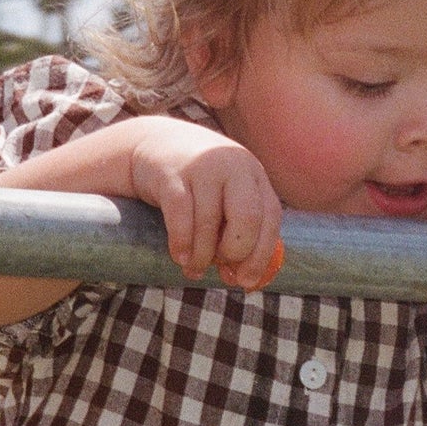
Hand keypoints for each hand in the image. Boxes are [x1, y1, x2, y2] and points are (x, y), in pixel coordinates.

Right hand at [125, 118, 284, 291]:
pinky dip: (181, 242)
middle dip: (235, 251)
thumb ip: (237, 231)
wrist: (156, 144)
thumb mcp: (225, 198)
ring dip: (202, 255)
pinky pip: (180, 216)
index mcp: (254, 175)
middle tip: (220, 266)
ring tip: (193, 268)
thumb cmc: (198, 184)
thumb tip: (241, 279)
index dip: (261, 254)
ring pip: (209, 222)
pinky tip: (179, 257)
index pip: (270, 218)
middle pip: (247, 218)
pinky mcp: (171, 174)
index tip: (246, 281)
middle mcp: (233, 166)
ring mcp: (202, 167)